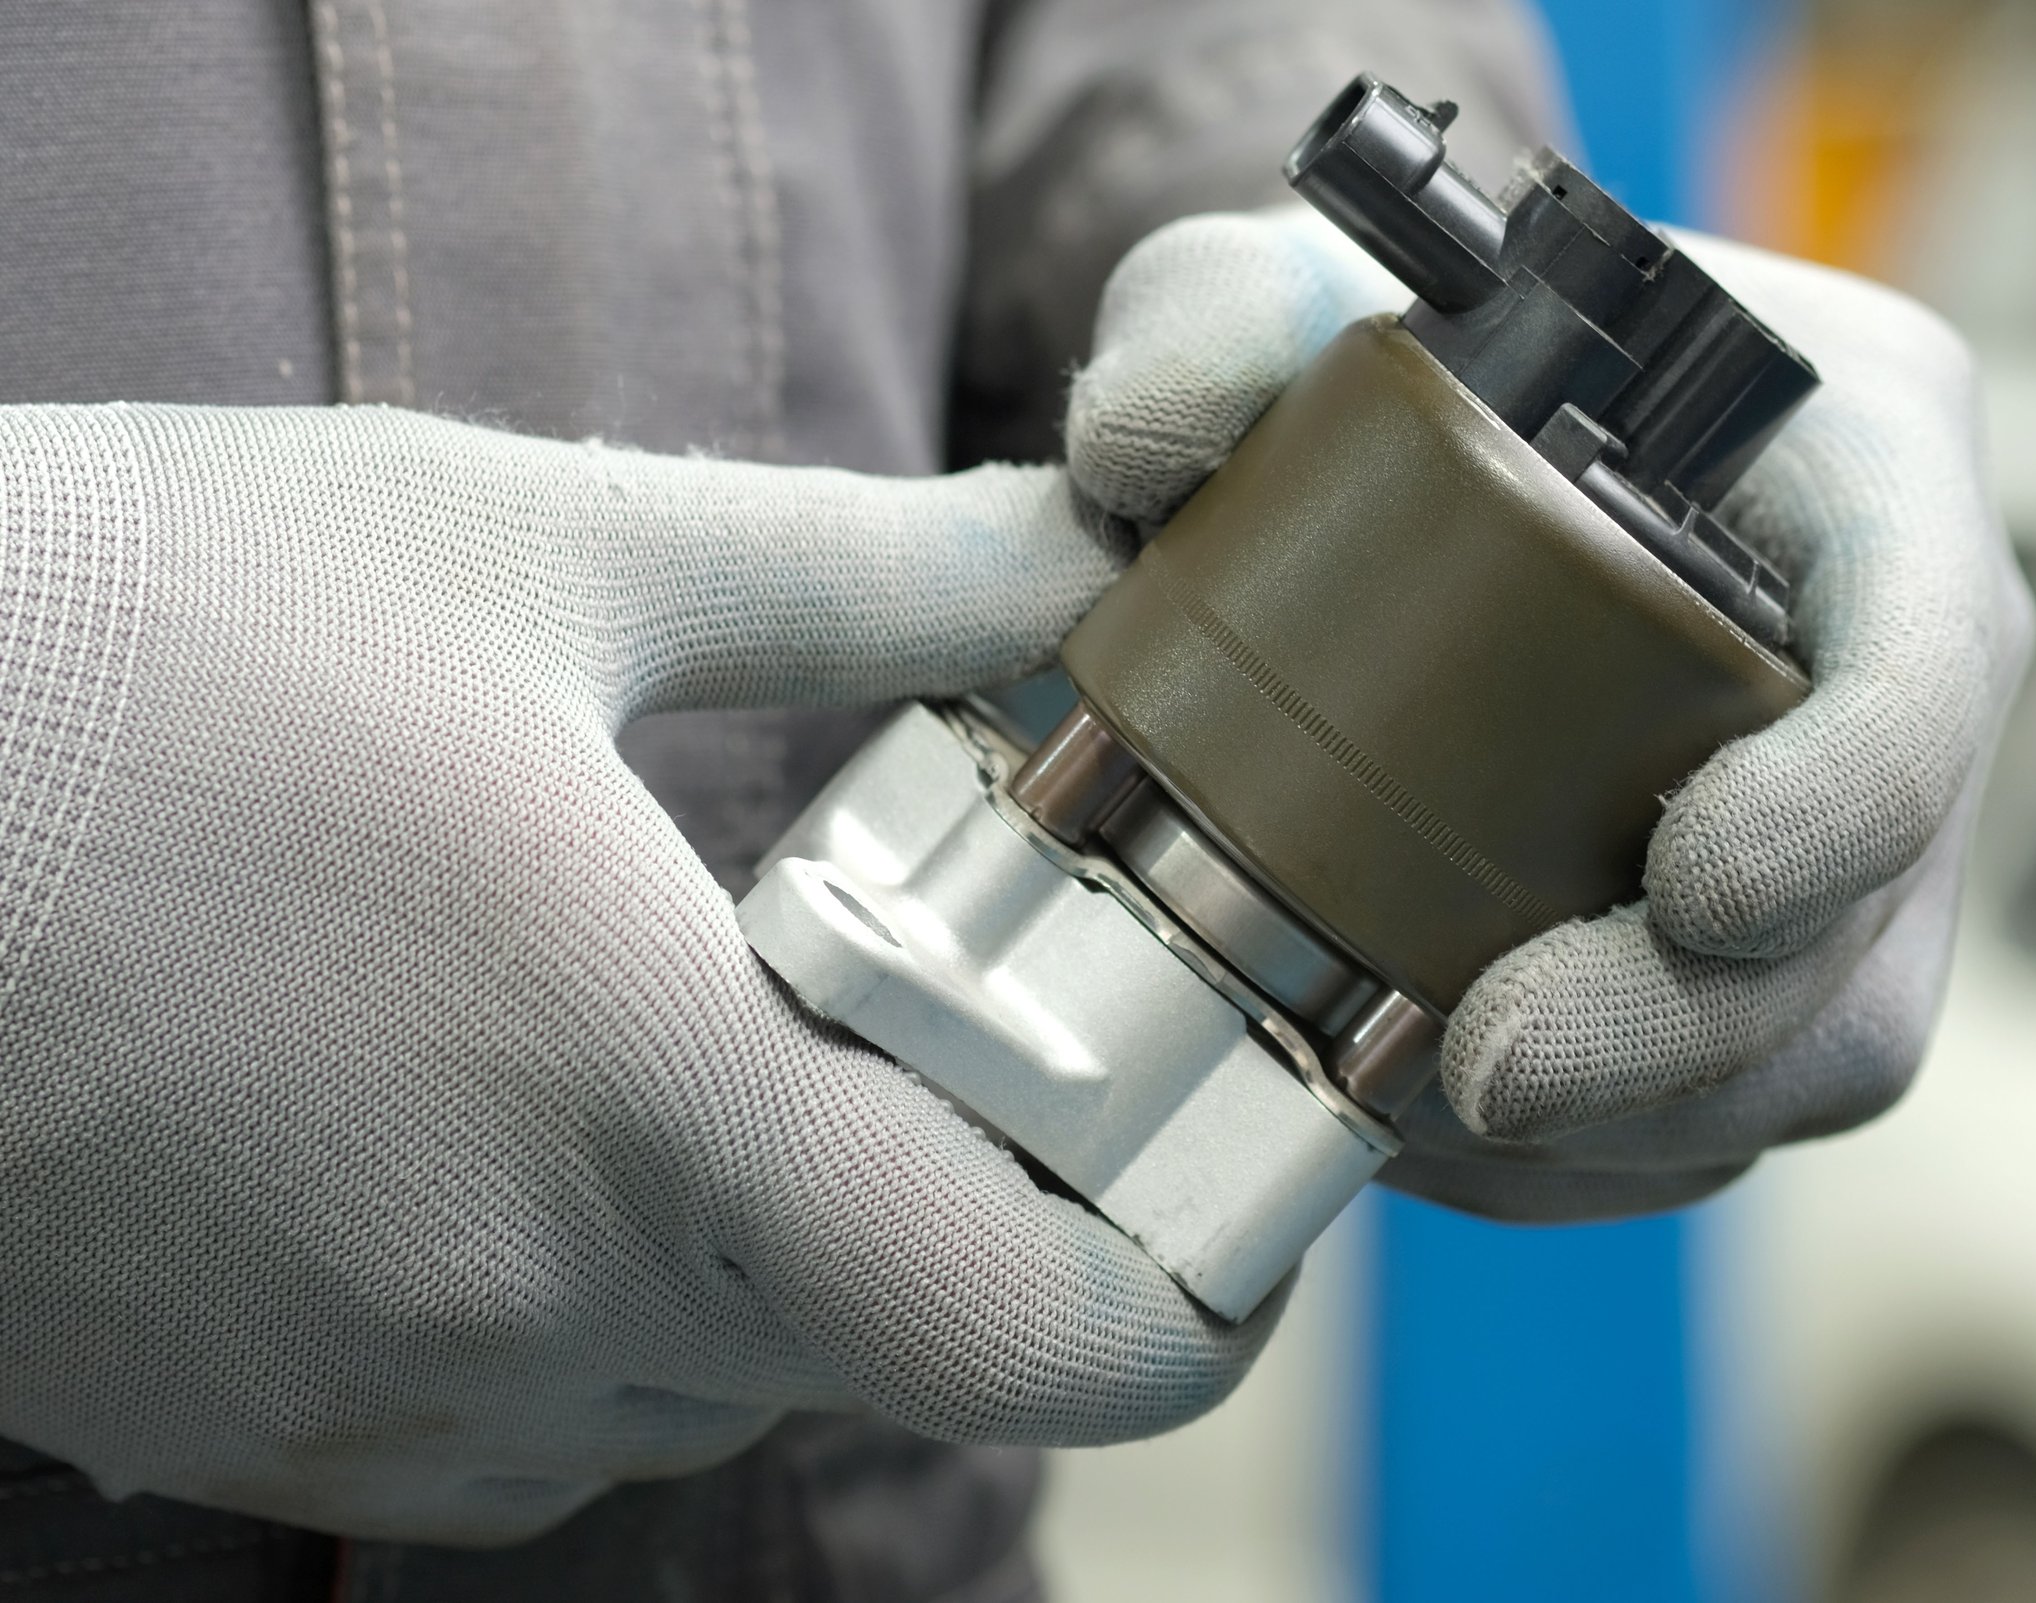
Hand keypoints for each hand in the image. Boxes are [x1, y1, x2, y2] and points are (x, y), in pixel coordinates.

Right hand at [0, 404, 1265, 1544]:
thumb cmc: (125, 640)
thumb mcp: (534, 552)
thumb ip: (867, 576)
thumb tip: (1083, 553)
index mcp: (643, 1103)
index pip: (1038, 1335)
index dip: (1182, 1282)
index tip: (1195, 1152)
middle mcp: (522, 1309)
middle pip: (884, 1344)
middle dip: (935, 1196)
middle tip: (895, 1012)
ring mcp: (365, 1398)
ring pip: (701, 1392)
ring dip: (749, 1246)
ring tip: (654, 1030)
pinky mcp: (237, 1423)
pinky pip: (517, 1418)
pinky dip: (577, 1297)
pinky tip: (480, 1113)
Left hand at [1066, 212, 2034, 1220]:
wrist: (1458, 460)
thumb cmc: (1407, 360)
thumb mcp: (1286, 290)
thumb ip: (1204, 316)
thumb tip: (1140, 453)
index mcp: (1860, 466)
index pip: (1924, 664)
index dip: (1843, 806)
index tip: (1690, 891)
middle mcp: (1902, 670)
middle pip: (1867, 926)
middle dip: (1679, 1038)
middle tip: (1483, 1074)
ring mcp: (1862, 835)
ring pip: (1804, 1055)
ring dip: (1618, 1123)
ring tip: (1418, 1113)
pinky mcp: (1789, 955)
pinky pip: (1727, 1108)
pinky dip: (1584, 1152)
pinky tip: (1433, 1129)